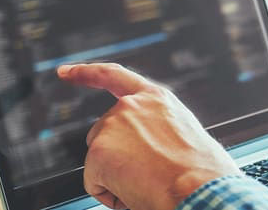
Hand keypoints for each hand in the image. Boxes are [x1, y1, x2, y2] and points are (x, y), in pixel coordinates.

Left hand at [58, 63, 239, 209]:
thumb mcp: (185, 136)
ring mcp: (112, 127)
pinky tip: (135, 194)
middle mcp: (131, 106)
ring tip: (149, 186)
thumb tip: (149, 151)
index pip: (113, 77)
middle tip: (148, 177)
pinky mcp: (98, 153)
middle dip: (115, 158)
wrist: (200, 190)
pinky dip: (110, 196)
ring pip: (99, 162)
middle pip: (102, 134)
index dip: (86, 74)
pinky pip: (94, 183)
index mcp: (156, 99)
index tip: (64, 72)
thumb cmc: (203, 174)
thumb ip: (159, 130)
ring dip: (116, 178)